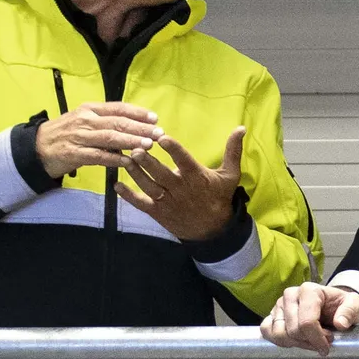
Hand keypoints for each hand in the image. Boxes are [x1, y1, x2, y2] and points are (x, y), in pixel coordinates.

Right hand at [37, 102, 163, 177]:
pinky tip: (128, 162)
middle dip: (140, 128)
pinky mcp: (74, 153)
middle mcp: (86, 120)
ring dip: (130, 142)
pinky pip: (98, 156)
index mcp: (90, 109)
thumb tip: (133, 127)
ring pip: (110, 138)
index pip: (118, 108)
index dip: (137, 113)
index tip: (155, 118)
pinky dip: (114, 159)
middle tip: (159, 133)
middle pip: (117, 122)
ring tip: (148, 146)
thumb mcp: (84, 121)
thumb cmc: (66, 134)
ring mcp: (80, 136)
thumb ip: (105, 122)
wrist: (37, 147)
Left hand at [122, 124, 247, 244]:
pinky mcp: (158, 212)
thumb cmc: (219, 198)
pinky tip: (117, 186)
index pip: (183, 160)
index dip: (173, 149)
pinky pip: (141, 204)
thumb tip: (241, 128)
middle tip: (136, 148)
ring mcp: (168, 202)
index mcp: (196, 177)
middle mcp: (180, 189)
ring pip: (149, 186)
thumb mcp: (230, 175)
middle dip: (148, 161)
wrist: (213, 230)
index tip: (161, 138)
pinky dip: (129, 196)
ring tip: (125, 159)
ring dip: (136, 173)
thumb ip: (233, 151)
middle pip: (161, 174)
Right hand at [261, 279, 358, 355]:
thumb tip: (341, 323)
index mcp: (309, 290)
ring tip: (309, 341)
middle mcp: (291, 295)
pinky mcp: (272, 315)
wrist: (332, 305)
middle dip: (309, 342)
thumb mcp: (354, 305)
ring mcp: (279, 305)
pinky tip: (294, 341)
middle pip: (293, 331)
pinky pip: (266, 330)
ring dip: (295, 344)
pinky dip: (279, 341)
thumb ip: (350, 311)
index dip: (317, 339)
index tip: (327, 346)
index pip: (307, 322)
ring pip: (279, 333)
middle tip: (322, 342)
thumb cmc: (340, 305)